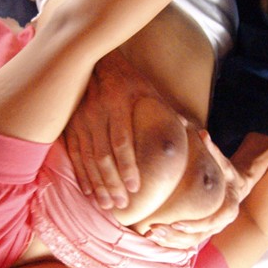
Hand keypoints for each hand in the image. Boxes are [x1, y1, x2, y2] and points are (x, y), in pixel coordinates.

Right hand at [65, 53, 161, 208]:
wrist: (96, 62)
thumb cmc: (132, 82)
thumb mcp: (151, 93)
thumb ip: (168, 115)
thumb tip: (197, 135)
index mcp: (119, 103)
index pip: (122, 140)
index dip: (128, 166)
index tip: (135, 188)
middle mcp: (97, 112)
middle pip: (103, 154)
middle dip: (111, 183)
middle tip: (121, 205)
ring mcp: (80, 119)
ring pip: (87, 158)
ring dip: (96, 184)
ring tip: (105, 205)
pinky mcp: (71, 126)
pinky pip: (75, 154)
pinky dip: (81, 175)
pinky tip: (88, 192)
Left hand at [146, 131, 267, 247]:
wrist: (234, 186)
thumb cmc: (226, 172)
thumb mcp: (223, 161)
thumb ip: (213, 150)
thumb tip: (202, 134)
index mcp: (229, 207)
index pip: (213, 221)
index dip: (195, 225)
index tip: (176, 222)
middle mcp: (220, 222)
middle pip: (198, 236)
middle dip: (176, 235)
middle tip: (154, 229)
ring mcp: (210, 230)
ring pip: (190, 242)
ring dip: (170, 241)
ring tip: (150, 234)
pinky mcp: (200, 232)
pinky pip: (185, 242)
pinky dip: (169, 242)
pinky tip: (151, 237)